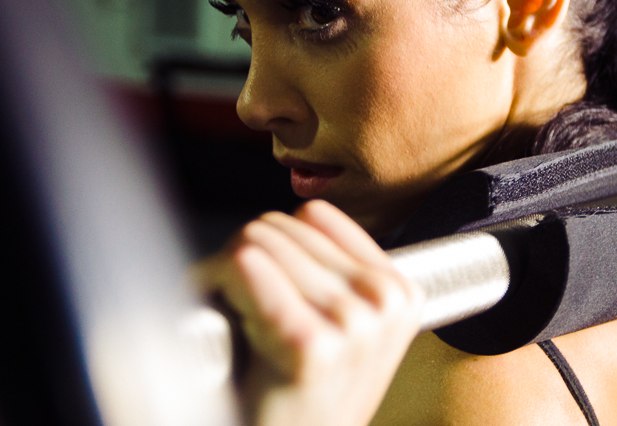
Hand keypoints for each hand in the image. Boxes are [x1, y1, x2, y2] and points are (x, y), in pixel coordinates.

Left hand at [195, 200, 424, 425]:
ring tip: (221, 312)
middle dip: (243, 257)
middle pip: (281, 229)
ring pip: (258, 244)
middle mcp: (385, 301)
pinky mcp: (312, 344)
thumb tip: (288, 218)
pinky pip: (249, 271)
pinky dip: (218, 283)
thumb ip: (337, 274)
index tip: (256, 274)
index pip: (315, 216)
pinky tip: (215, 310)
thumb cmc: (305, 399)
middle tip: (227, 299)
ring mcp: (354, 323)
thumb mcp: (345, 332)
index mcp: (400, 290)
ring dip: (223, 273)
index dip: (273, 243)